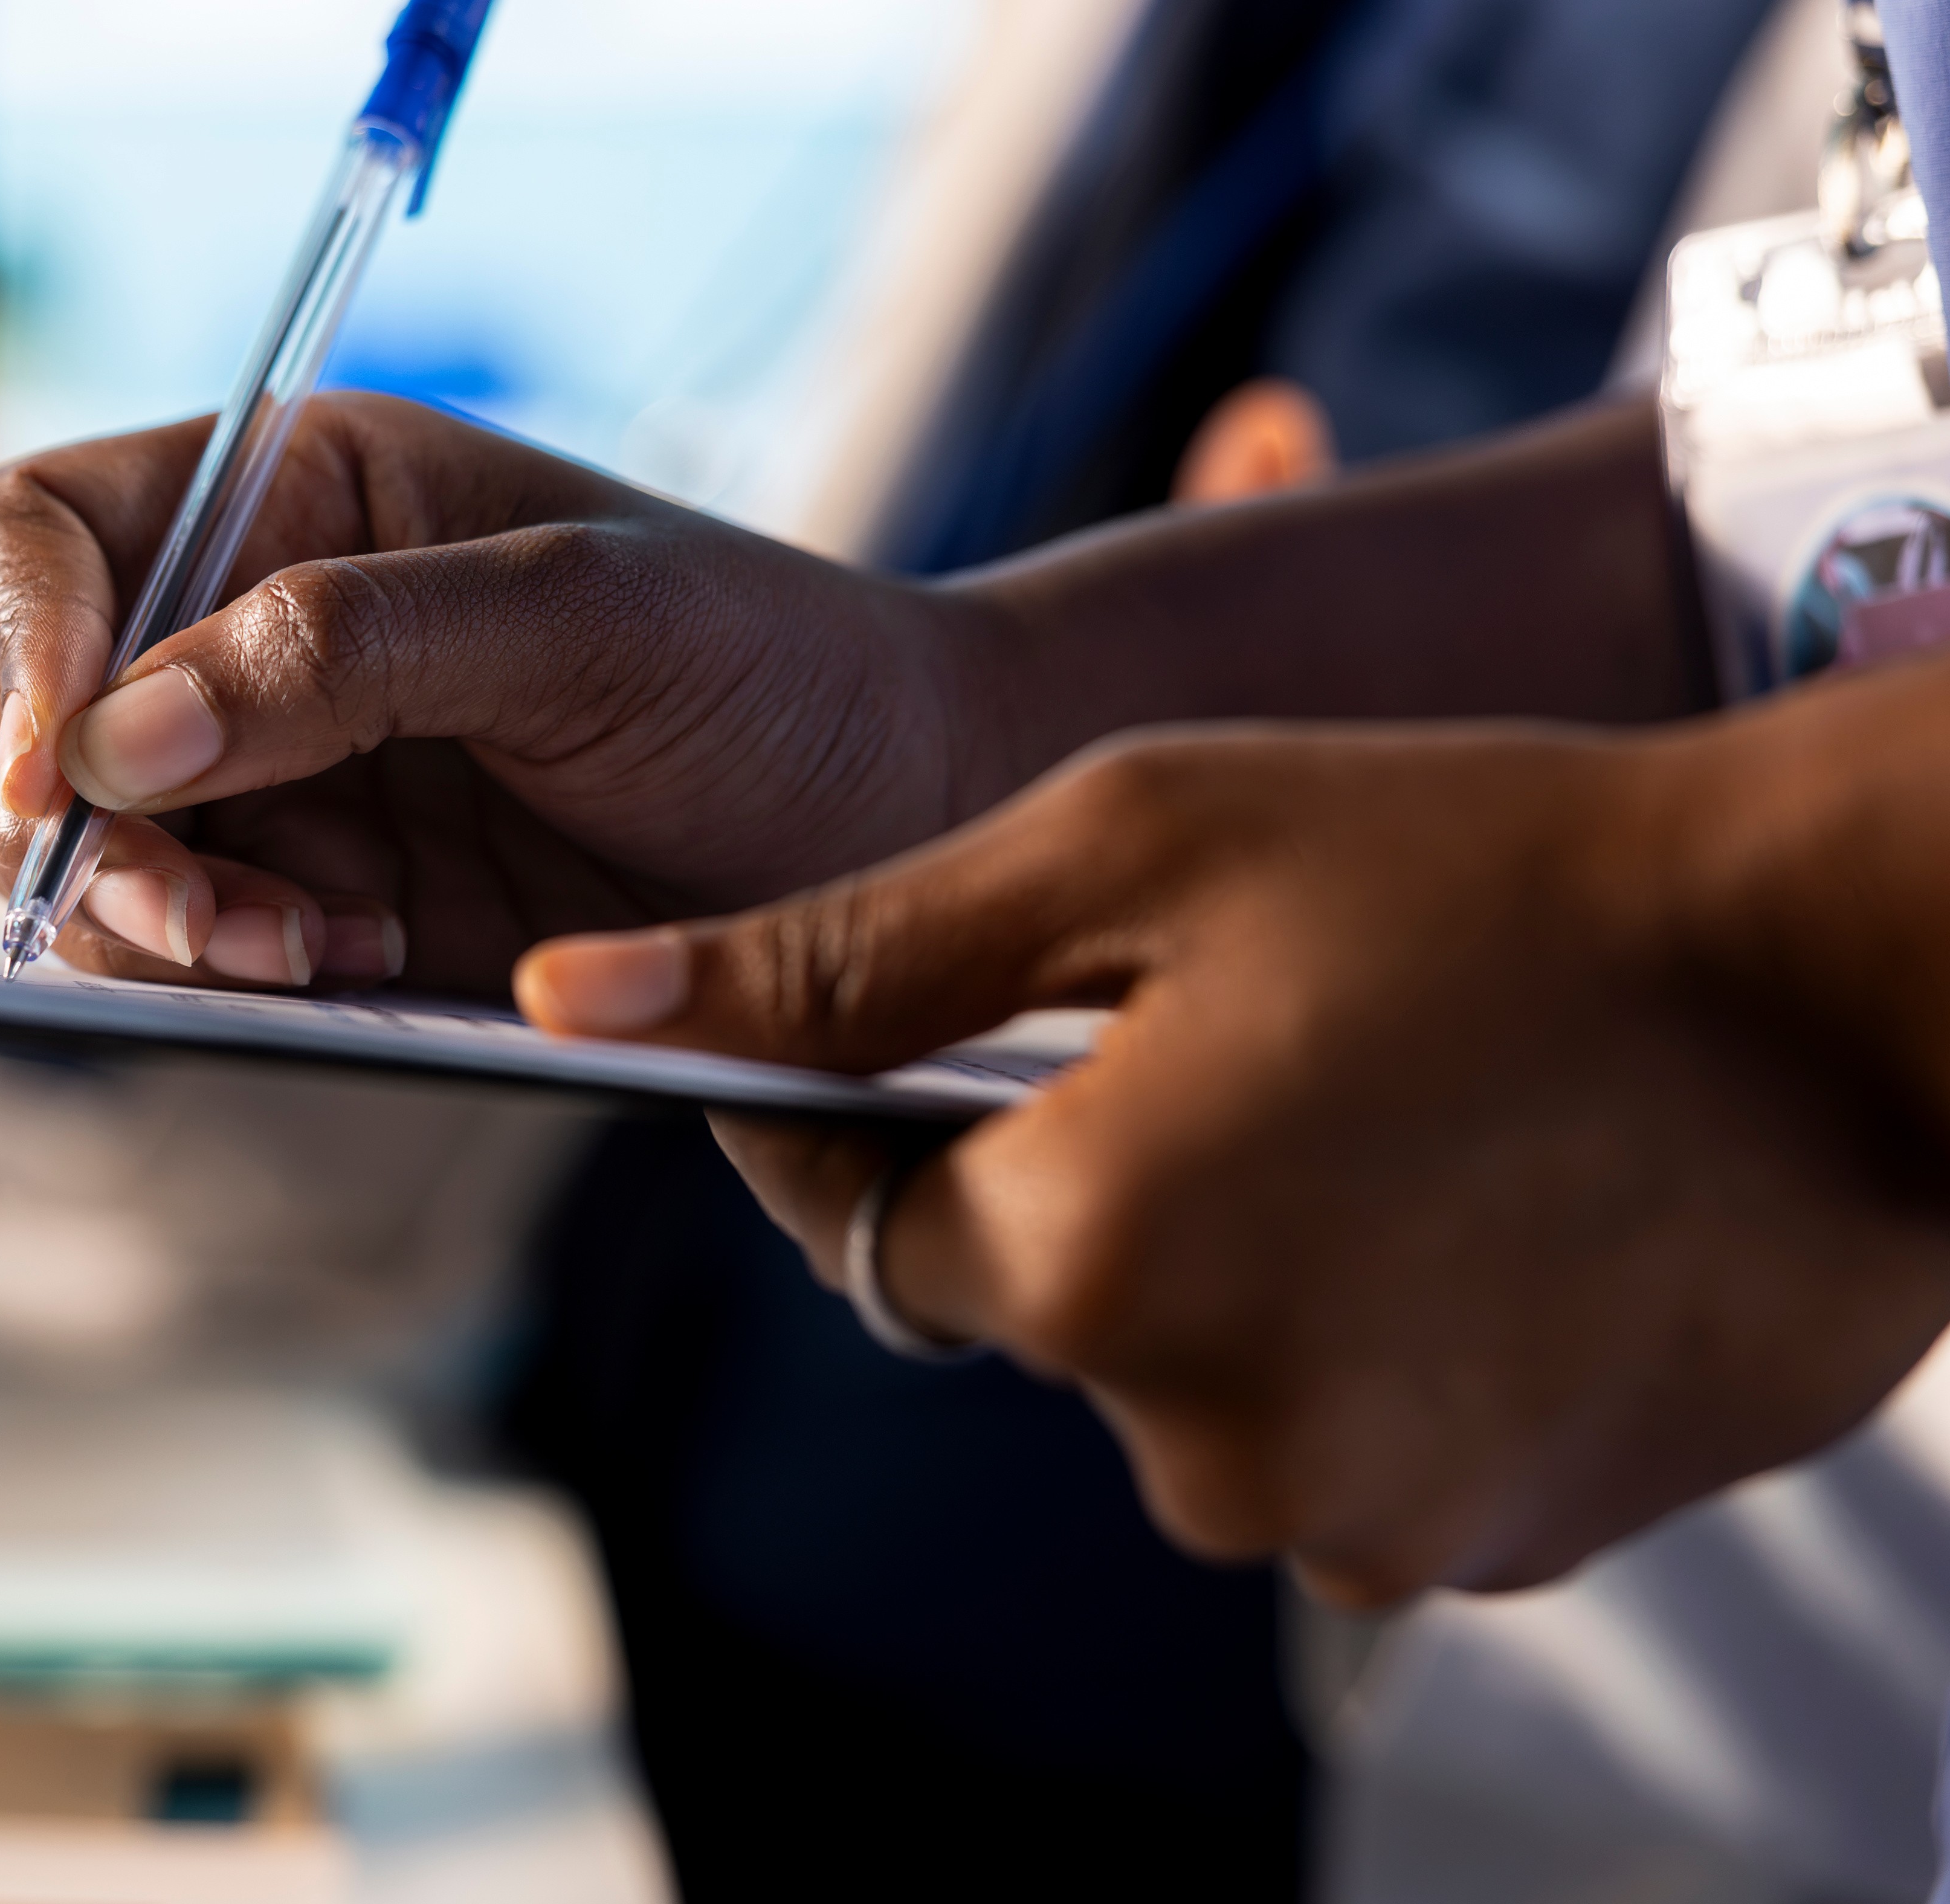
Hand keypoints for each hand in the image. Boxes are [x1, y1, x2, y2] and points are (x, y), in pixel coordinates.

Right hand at [0, 393, 1005, 992]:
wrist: (905, 819)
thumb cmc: (774, 667)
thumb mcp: (582, 619)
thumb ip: (346, 650)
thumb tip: (114, 740)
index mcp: (298, 486)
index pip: (43, 530)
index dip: (17, 642)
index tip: (56, 769)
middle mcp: (256, 617)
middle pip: (27, 704)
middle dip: (76, 818)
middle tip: (196, 914)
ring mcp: (281, 766)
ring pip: (90, 843)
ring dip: (152, 911)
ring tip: (298, 950)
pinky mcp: (324, 893)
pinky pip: (188, 939)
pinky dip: (225, 967)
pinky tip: (343, 962)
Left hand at [516, 716, 1949, 1603]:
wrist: (1851, 982)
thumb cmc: (1484, 866)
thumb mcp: (1130, 842)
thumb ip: (834, 952)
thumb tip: (572, 999)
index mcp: (1078, 1254)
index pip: (871, 1227)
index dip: (892, 1122)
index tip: (938, 1040)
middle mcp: (1193, 1437)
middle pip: (1047, 1308)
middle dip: (1093, 1179)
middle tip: (1236, 1032)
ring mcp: (1360, 1522)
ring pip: (1198, 1378)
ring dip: (1239, 1257)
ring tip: (1378, 1105)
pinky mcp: (1499, 1553)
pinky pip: (1348, 1439)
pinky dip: (1369, 1336)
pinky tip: (1470, 1203)